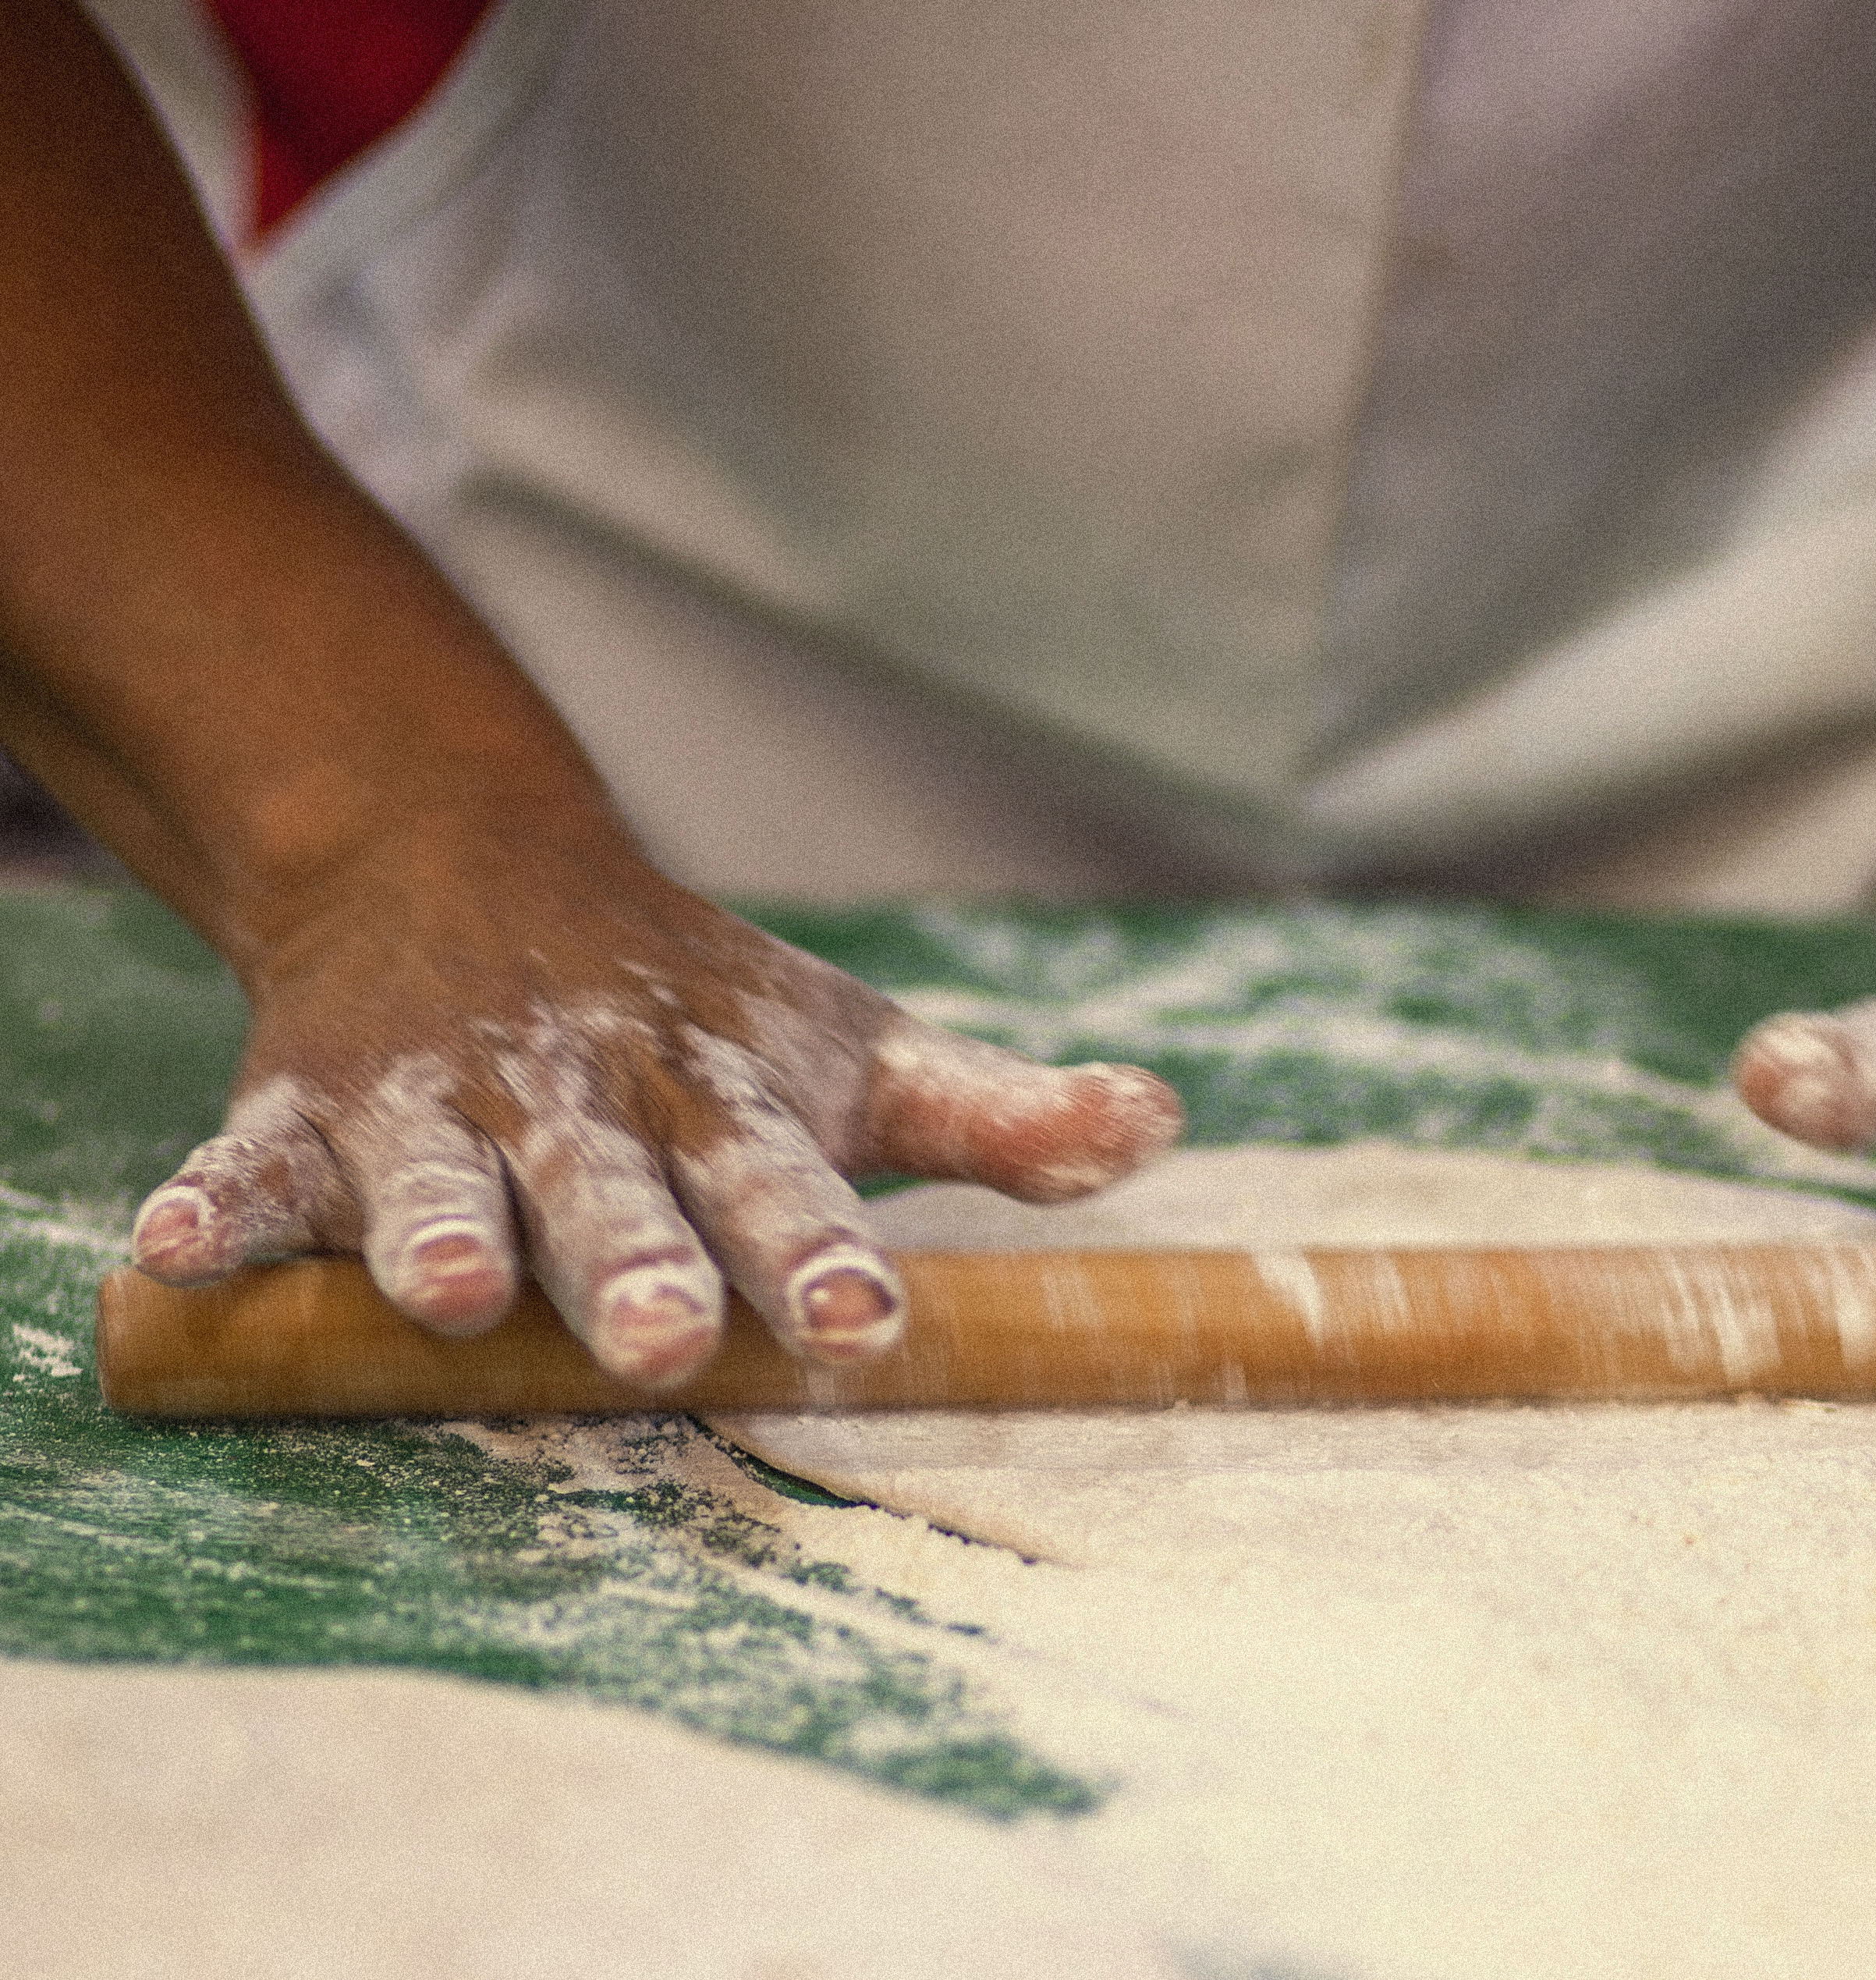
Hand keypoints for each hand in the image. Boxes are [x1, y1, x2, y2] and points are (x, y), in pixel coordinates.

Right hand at [126, 845, 1180, 1388]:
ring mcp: (449, 1104)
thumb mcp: (857, 1051)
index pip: (790, 1183)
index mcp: (729, 1100)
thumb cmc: (706, 1014)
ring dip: (446, 1234)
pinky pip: (255, 1163)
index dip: (826, 1251)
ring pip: (447, 1179)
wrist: (477, 867)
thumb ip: (999, 1115)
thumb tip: (1160, 1126)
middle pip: (622, 1198)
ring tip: (452, 1294)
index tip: (866, 1318)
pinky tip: (175, 1261)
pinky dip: (217, 1207)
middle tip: (664, 1344)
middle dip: (640, 1268)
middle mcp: (592, 1105)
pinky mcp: (314, 1109)